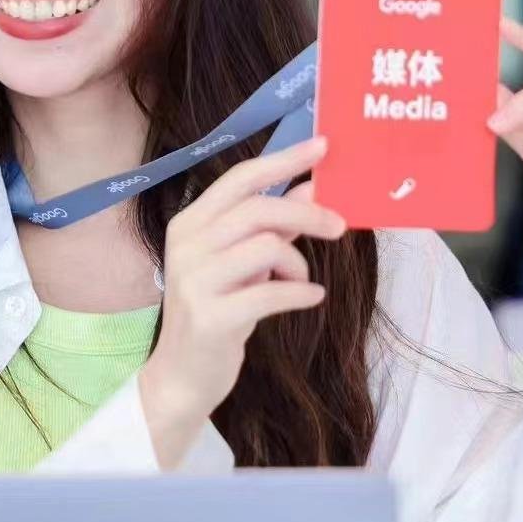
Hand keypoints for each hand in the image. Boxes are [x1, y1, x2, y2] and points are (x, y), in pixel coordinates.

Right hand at [138, 136, 345, 468]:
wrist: (183, 376)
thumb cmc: (218, 310)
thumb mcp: (244, 263)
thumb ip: (273, 225)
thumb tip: (311, 187)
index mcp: (190, 223)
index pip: (239, 178)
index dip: (283, 160)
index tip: (322, 145)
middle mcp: (186, 245)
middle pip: (256, 209)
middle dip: (306, 213)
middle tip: (339, 225)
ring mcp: (194, 280)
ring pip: (266, 247)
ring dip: (298, 263)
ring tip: (302, 280)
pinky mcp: (210, 316)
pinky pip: (270, 293)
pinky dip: (301, 293)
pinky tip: (311, 298)